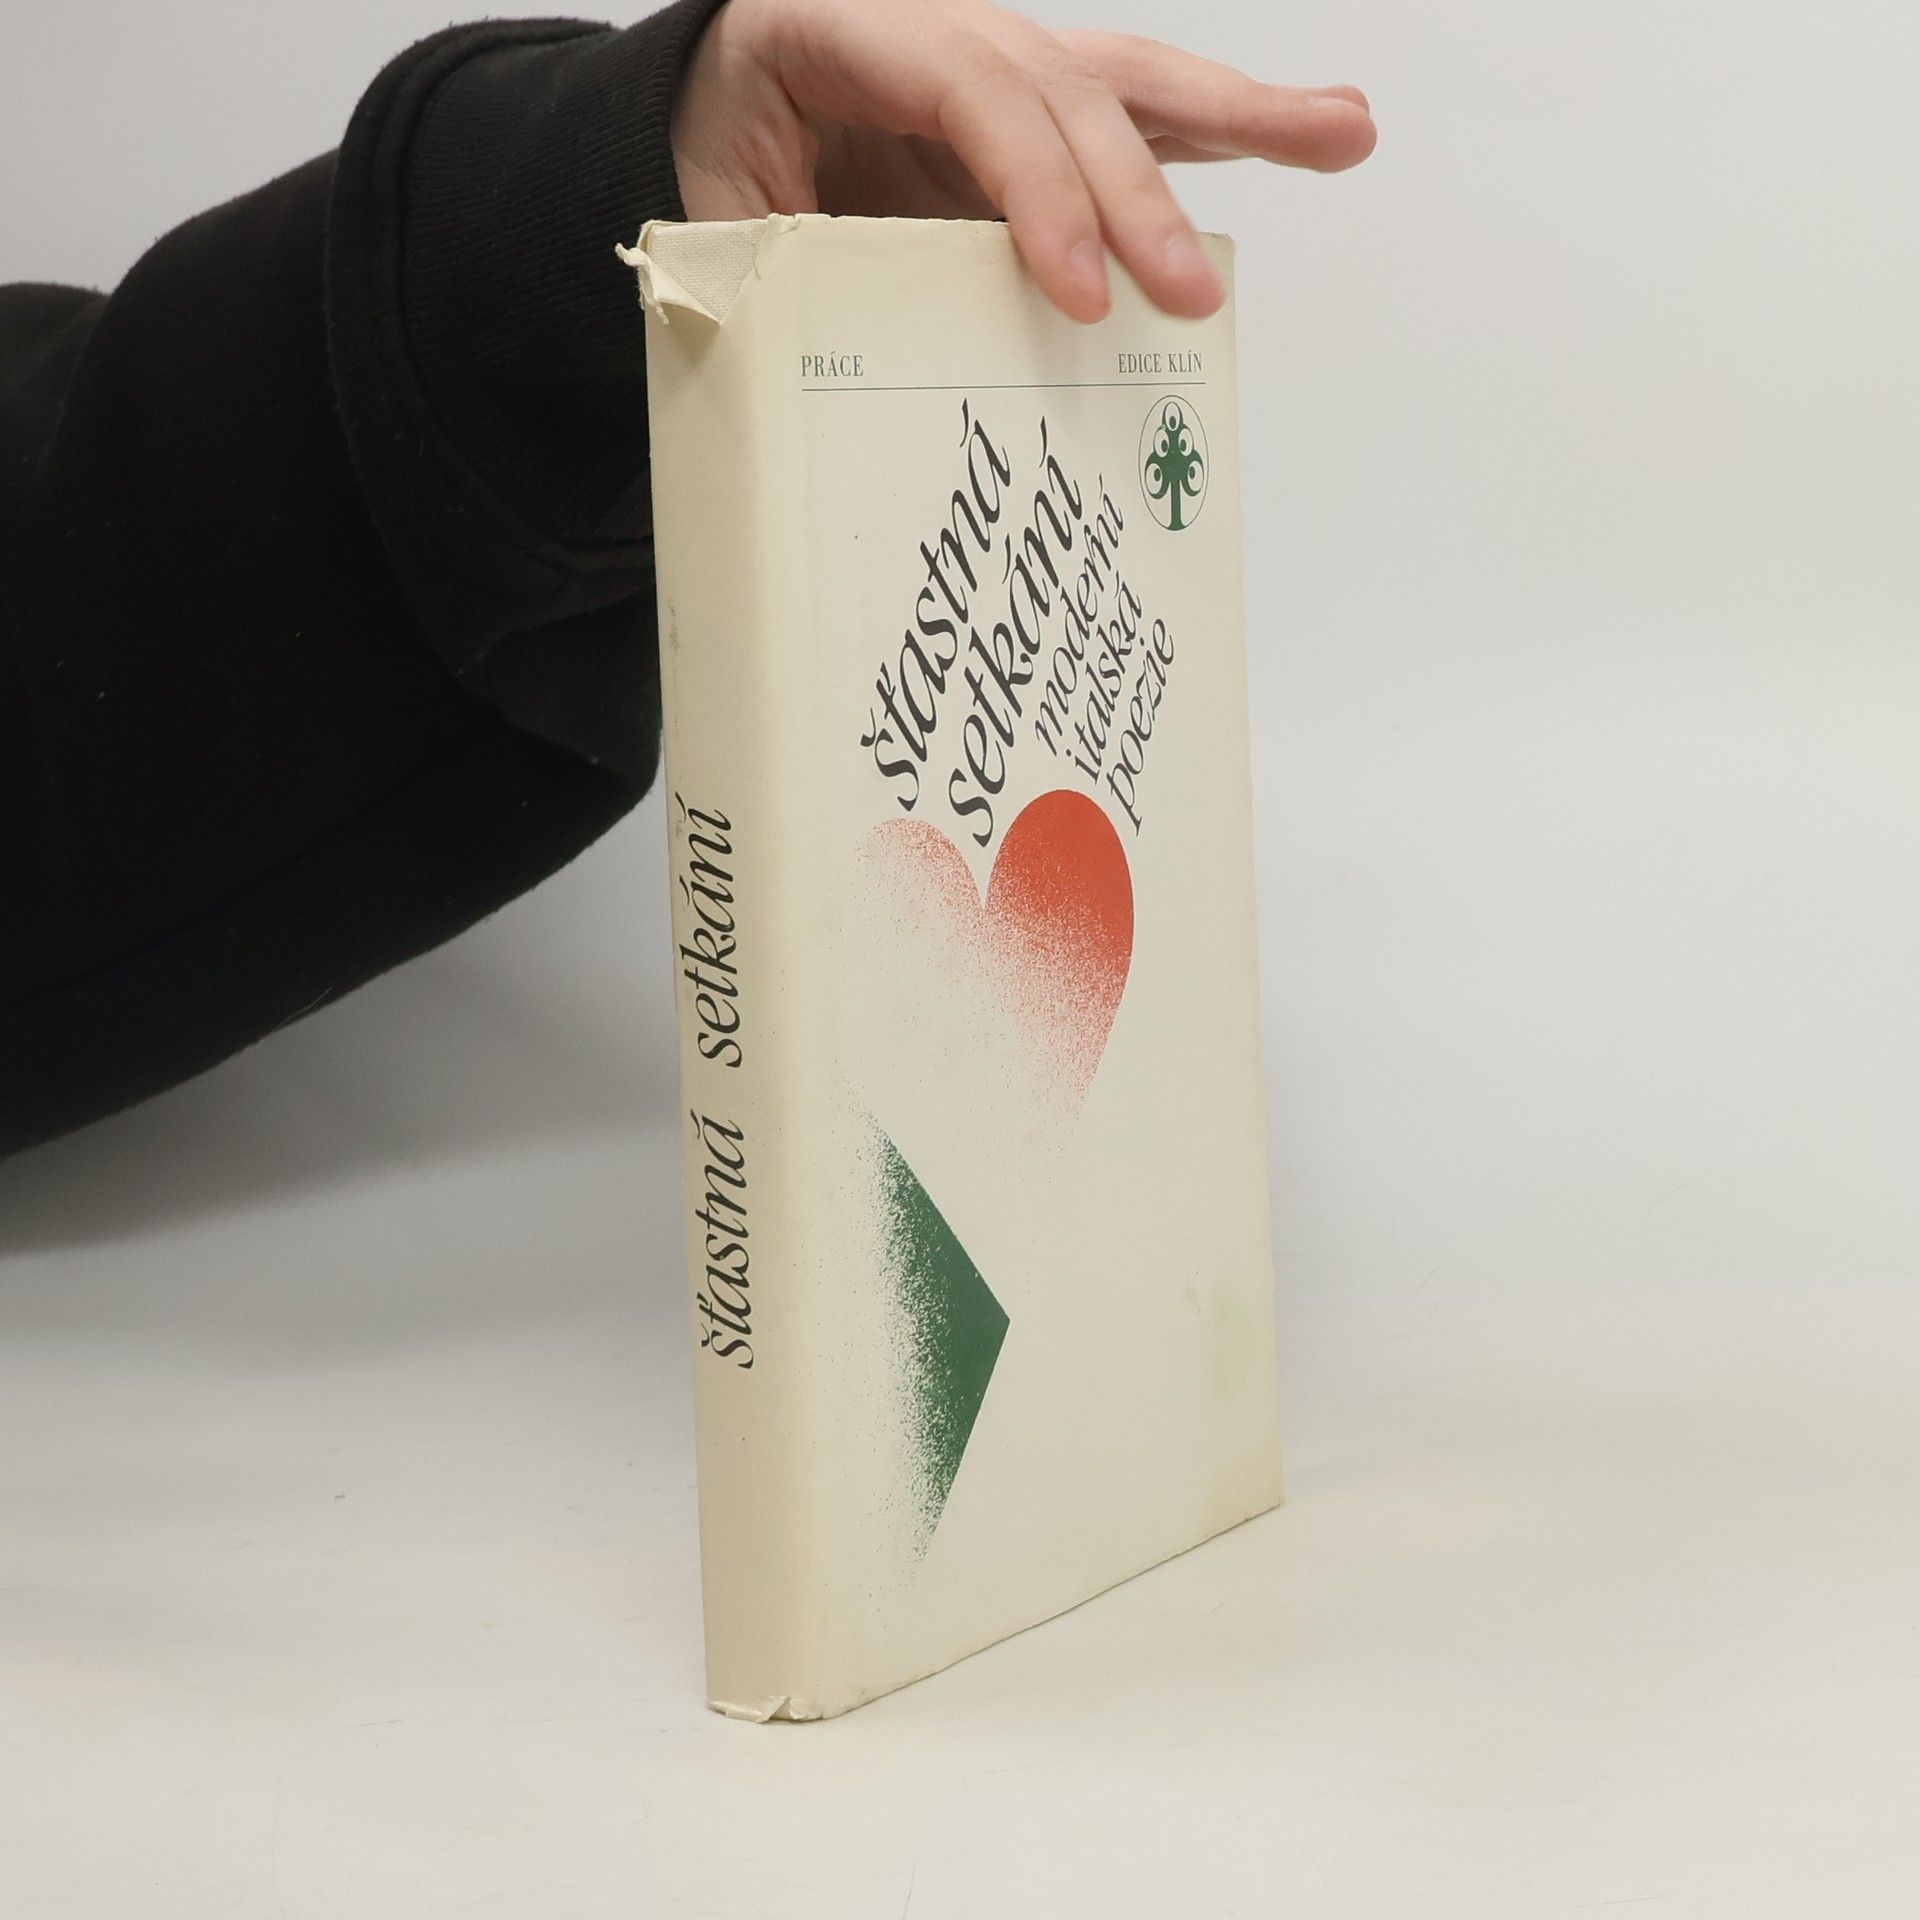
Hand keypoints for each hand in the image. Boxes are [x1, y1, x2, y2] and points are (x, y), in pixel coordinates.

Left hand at [669, 0, 1375, 322]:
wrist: (714, 98)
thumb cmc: (718, 155)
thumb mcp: (721, 207)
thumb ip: (794, 254)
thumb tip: (871, 340)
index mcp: (849, 30)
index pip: (973, 96)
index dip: (1034, 193)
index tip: (1079, 292)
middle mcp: (947, 22)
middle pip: (1067, 90)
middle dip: (1139, 193)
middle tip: (1187, 292)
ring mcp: (1002, 56)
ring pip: (1128, 82)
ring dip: (1243, 114)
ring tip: (1345, 132)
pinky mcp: (1034, 104)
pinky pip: (1134, 111)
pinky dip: (1215, 131)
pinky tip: (1314, 131)